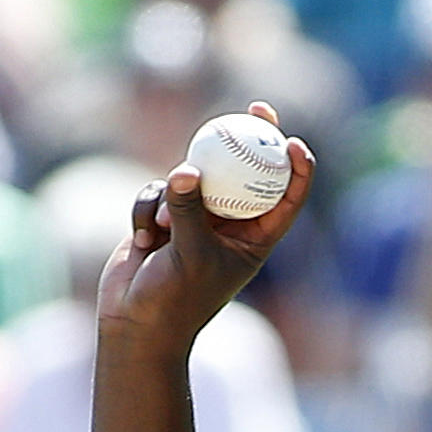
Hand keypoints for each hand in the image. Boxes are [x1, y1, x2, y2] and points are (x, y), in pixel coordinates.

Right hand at [96, 109, 311, 357]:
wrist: (135, 322)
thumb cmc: (175, 300)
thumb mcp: (189, 254)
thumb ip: (189, 210)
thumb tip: (187, 170)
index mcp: (254, 241)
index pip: (286, 199)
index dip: (296, 168)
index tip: (291, 140)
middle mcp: (229, 226)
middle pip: (247, 171)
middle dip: (251, 137)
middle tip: (258, 108)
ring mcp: (196, 219)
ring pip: (192, 177)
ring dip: (173, 197)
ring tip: (164, 232)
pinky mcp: (164, 215)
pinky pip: (158, 190)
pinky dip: (147, 210)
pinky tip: (143, 240)